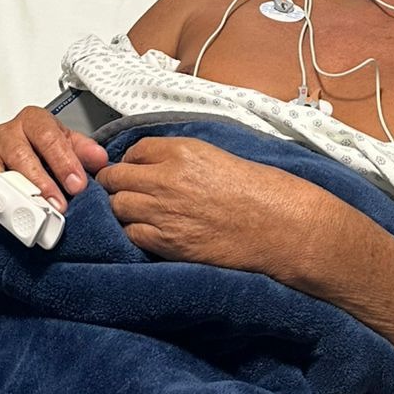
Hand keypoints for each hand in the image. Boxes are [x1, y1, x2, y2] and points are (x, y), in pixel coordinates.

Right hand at [0, 106, 108, 215]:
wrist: (24, 151)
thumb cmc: (43, 148)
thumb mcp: (67, 144)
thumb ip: (83, 151)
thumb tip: (99, 159)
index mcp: (33, 122)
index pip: (48, 137)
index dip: (64, 162)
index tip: (77, 185)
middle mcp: (7, 134)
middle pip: (21, 155)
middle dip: (41, 183)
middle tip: (57, 206)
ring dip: (7, 194)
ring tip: (21, 213)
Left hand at [96, 136, 322, 275]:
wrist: (277, 225)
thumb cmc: (256, 189)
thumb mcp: (216, 155)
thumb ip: (181, 157)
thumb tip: (154, 163)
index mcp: (181, 151)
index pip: (134, 150)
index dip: (130, 161)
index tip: (132, 169)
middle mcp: (166, 178)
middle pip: (116, 177)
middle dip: (115, 183)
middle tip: (121, 190)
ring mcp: (163, 212)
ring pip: (117, 206)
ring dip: (121, 208)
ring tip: (132, 212)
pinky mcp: (167, 242)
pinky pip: (131, 234)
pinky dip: (133, 232)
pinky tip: (146, 231)